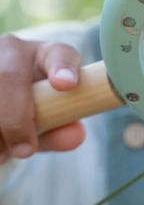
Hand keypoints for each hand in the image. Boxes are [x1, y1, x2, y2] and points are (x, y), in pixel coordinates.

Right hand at [0, 35, 84, 163]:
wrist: (4, 96)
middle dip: (15, 117)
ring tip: (2, 155)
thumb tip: (75, 135)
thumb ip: (62, 126)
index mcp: (46, 55)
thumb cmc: (33, 106)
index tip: (66, 85)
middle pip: (8, 76)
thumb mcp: (48, 115)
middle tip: (25, 150)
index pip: (59, 55)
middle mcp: (12, 50)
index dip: (62, 69)